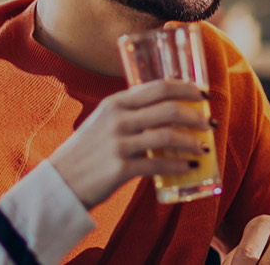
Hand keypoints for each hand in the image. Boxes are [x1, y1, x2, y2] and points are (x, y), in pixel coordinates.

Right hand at [46, 80, 212, 206]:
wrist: (61, 182)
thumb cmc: (88, 152)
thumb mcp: (104, 121)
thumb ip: (130, 113)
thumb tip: (168, 112)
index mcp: (116, 103)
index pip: (159, 87)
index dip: (187, 89)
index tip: (204, 95)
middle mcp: (118, 119)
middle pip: (169, 109)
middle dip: (196, 115)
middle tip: (209, 123)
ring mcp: (119, 144)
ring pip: (168, 136)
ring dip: (193, 141)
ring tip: (203, 147)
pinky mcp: (120, 168)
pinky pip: (159, 165)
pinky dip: (180, 165)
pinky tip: (190, 166)